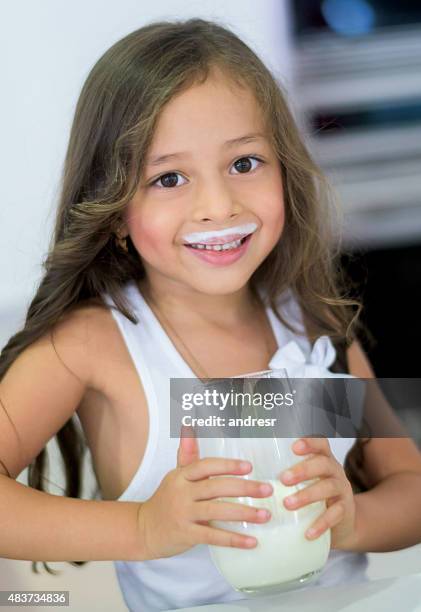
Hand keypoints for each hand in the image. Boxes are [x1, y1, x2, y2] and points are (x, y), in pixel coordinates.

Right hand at [136, 426, 272, 559]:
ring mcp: (183, 514)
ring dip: (244, 513)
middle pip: (216, 487)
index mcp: (181, 476)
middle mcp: (182, 493)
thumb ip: (187, 454)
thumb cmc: (167, 500)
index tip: (249, 467)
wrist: (143, 528)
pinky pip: (213, 536)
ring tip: (265, 514)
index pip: (206, 466)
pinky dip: (234, 539)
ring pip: (217, 511)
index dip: (227, 465)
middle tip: (267, 489)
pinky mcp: (186, 534)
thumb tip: (189, 426)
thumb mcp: (175, 476)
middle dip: (244, 488)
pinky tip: (251, 541)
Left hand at [279, 437, 356, 548]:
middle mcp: (334, 471)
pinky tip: (307, 533)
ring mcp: (342, 490)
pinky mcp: (345, 511)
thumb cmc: (314, 497)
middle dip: (303, 470)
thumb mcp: (304, 482)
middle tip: (283, 479)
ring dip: (307, 495)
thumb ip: (286, 475)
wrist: (343, 524)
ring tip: (287, 504)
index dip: (310, 442)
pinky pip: (335, 515)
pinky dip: (321, 523)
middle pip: (323, 464)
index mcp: (323, 459)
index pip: (321, 443)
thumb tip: (248, 472)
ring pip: (329, 487)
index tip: (294, 446)